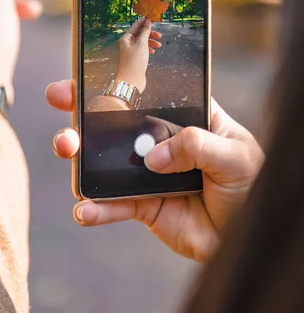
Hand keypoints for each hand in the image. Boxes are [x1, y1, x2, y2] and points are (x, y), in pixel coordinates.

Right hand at [46, 80, 263, 262]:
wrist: (249, 238)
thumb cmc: (252, 185)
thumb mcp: (235, 154)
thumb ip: (196, 146)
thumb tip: (152, 157)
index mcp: (182, 117)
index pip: (143, 92)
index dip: (113, 81)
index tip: (83, 75)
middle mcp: (158, 140)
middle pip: (113, 122)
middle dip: (82, 110)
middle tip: (60, 102)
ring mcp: (145, 172)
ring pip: (103, 161)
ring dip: (78, 155)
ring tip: (67, 150)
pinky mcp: (141, 205)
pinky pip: (112, 205)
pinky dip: (96, 208)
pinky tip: (84, 210)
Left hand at [116, 18, 160, 92]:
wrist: (131, 80)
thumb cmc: (135, 61)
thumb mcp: (141, 44)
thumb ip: (145, 32)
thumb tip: (147, 22)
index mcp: (125, 39)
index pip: (135, 27)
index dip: (143, 22)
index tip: (151, 18)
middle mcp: (126, 44)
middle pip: (139, 35)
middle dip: (149, 34)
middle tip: (159, 36)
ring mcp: (130, 52)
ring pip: (141, 43)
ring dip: (150, 42)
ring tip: (159, 46)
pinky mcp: (134, 59)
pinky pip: (142, 51)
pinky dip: (148, 49)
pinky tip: (153, 52)